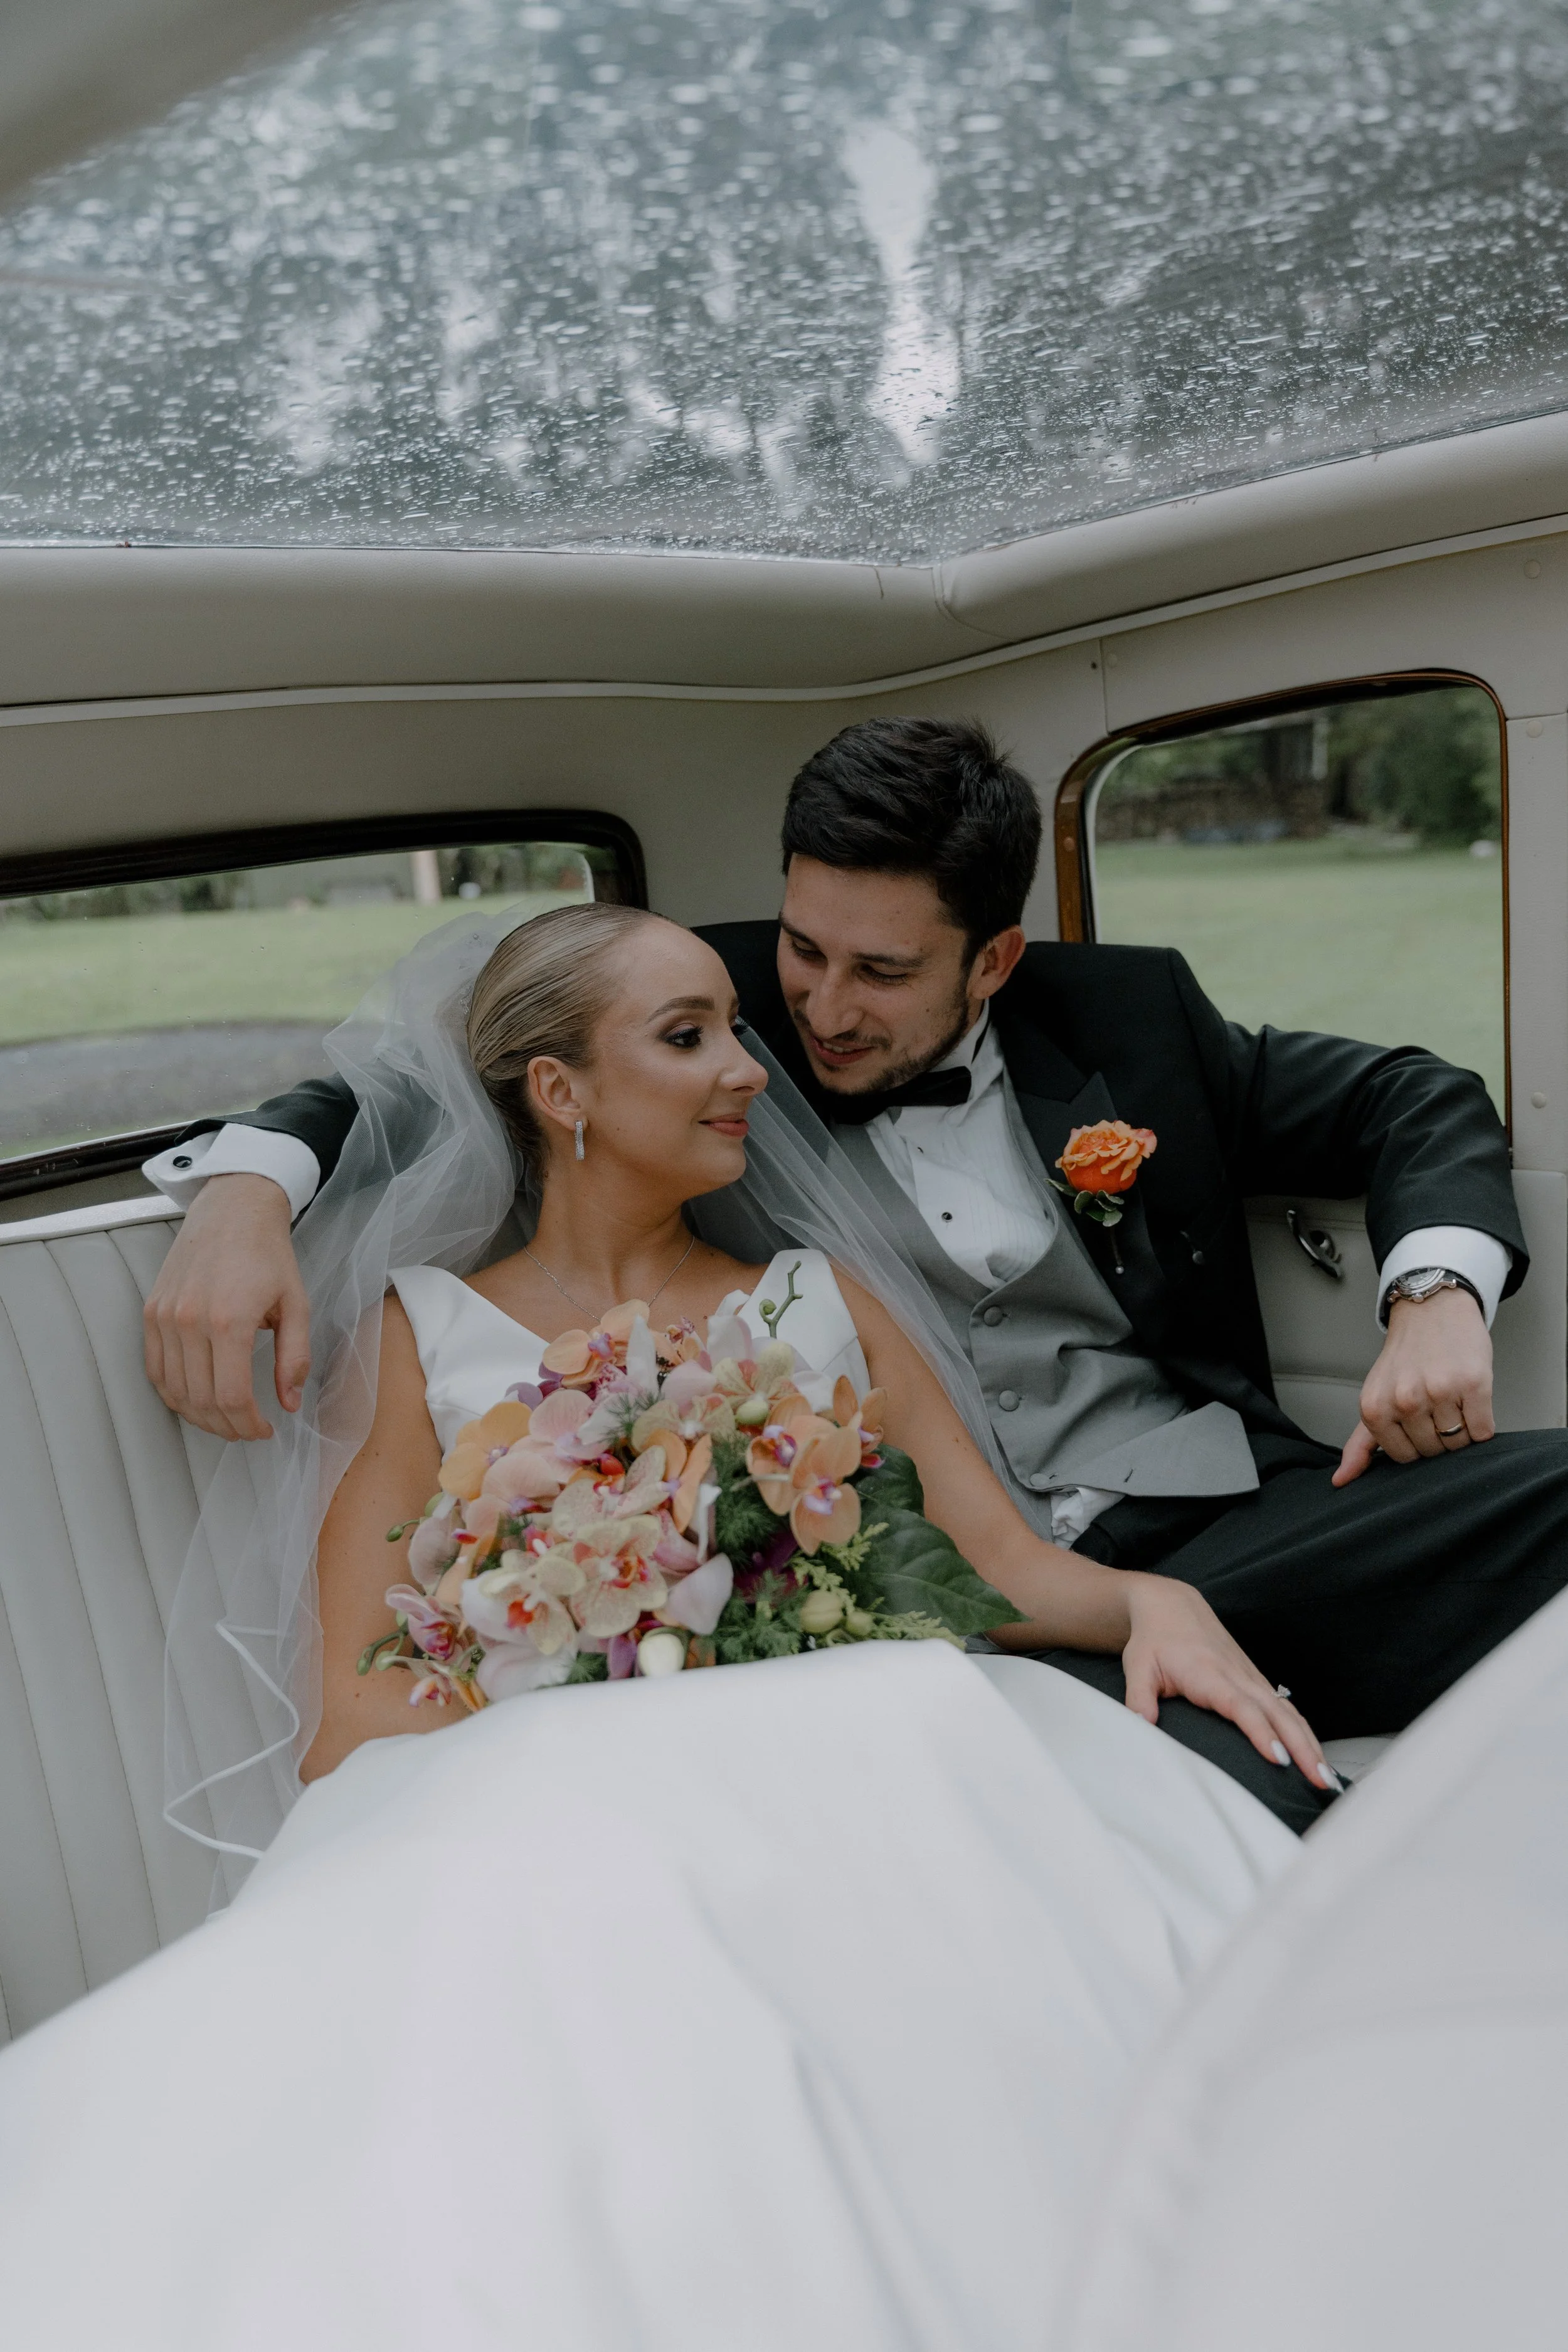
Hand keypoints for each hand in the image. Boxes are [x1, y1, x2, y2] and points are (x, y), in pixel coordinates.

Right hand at [143, 1174, 309, 1439]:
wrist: (232, 1210)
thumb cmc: (268, 1254)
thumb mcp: (296, 1304)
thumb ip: (295, 1357)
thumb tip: (289, 1402)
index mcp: (229, 1320)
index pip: (232, 1396)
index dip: (248, 1424)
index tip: (265, 1430)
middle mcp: (190, 1321)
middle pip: (201, 1400)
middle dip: (227, 1426)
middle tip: (247, 1430)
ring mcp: (165, 1317)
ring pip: (174, 1390)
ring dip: (199, 1416)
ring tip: (225, 1421)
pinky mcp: (151, 1312)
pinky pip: (155, 1369)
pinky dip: (173, 1394)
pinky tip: (195, 1401)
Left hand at [1121, 1572, 1337, 1787]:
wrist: (1172, 1606)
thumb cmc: (1154, 1640)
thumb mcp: (1137, 1665)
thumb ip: (1139, 1696)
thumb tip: (1142, 1724)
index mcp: (1208, 1674)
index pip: (1240, 1706)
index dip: (1260, 1732)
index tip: (1278, 1758)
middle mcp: (1237, 1676)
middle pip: (1277, 1714)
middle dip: (1302, 1747)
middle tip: (1321, 1780)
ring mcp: (1251, 1678)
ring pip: (1288, 1712)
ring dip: (1310, 1743)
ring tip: (1327, 1777)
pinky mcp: (1256, 1681)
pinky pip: (1286, 1708)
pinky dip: (1304, 1732)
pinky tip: (1315, 1756)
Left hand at [1334, 1286, 1493, 1485]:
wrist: (1432, 1312)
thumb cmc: (1405, 1358)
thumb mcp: (1375, 1397)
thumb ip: (1361, 1442)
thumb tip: (1341, 1481)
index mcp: (1376, 1408)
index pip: (1406, 1458)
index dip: (1417, 1444)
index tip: (1418, 1420)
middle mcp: (1404, 1400)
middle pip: (1434, 1452)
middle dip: (1440, 1435)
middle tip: (1437, 1404)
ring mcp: (1439, 1392)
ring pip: (1460, 1443)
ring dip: (1463, 1428)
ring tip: (1452, 1399)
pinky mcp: (1472, 1384)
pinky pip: (1484, 1430)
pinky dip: (1482, 1422)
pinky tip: (1471, 1399)